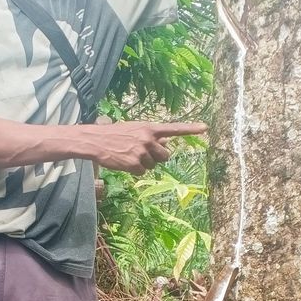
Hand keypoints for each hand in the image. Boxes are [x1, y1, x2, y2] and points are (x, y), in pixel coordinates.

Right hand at [90, 121, 207, 174]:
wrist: (95, 140)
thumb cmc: (115, 134)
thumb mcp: (135, 130)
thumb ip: (152, 136)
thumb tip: (167, 143)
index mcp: (149, 128)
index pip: (174, 128)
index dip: (190, 129)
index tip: (205, 128)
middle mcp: (148, 138)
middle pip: (166, 156)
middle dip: (158, 158)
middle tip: (144, 154)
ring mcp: (142, 151)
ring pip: (153, 165)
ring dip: (144, 164)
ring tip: (129, 155)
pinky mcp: (134, 164)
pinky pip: (142, 172)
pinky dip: (134, 170)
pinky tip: (124, 162)